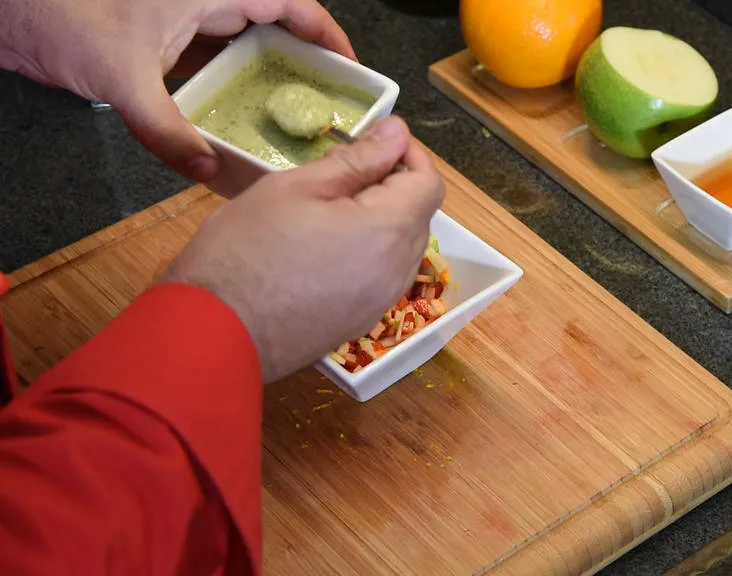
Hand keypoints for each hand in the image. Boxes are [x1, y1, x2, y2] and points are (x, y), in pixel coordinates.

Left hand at [0, 0, 355, 182]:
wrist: (16, 17)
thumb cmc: (62, 17)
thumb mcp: (124, 80)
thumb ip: (168, 132)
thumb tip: (207, 169)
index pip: (291, 3)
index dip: (327, 34)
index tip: (348, 67)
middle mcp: (205, 1)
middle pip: (276, 26)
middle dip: (305, 62)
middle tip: (326, 102)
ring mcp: (186, 19)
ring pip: (247, 44)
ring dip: (270, 77)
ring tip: (293, 116)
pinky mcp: (168, 40)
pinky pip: (216, 60)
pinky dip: (233, 85)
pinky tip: (242, 116)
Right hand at [160, 117, 445, 382]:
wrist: (213, 334)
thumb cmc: (245, 250)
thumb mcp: (298, 187)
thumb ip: (358, 160)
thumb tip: (397, 134)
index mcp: (388, 232)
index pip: (429, 183)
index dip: (409, 155)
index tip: (376, 140)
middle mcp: (397, 272)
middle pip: (418, 216)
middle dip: (391, 185)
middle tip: (339, 168)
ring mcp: (380, 303)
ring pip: (399, 248)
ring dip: (379, 219)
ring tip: (326, 206)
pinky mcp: (360, 323)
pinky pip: (380, 276)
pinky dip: (366, 252)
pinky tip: (321, 246)